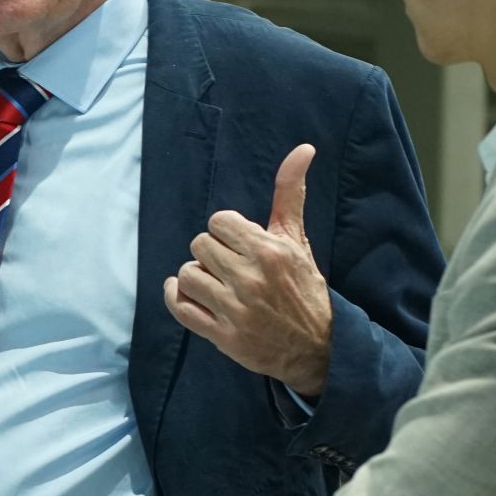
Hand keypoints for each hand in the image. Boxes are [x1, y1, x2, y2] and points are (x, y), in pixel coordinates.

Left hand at [164, 143, 332, 396]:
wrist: (318, 347)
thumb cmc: (303, 287)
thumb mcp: (297, 240)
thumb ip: (290, 194)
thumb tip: (303, 148)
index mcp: (270, 251)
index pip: (218, 222)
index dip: (224, 231)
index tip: (237, 243)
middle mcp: (252, 279)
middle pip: (199, 246)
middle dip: (211, 253)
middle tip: (228, 266)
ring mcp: (236, 310)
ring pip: (186, 274)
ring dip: (196, 277)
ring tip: (215, 284)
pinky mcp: (223, 336)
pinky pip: (180, 307)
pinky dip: (176, 298)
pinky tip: (189, 295)